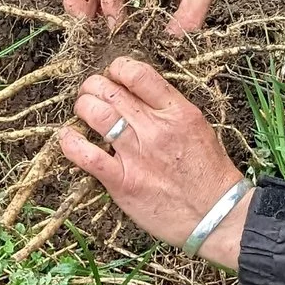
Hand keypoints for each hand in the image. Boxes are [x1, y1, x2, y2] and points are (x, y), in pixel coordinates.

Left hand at [58, 58, 251, 268]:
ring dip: (83, 107)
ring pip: (96, 115)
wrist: (216, 215)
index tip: (113, 75)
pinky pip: (87, 156)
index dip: (118, 68)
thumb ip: (170, 109)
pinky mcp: (123, 182)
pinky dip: (71, 143)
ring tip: (82, 110)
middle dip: (94, 86)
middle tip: (91, 93)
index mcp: (178, 112)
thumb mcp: (198, 128)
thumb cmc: (209, 174)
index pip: (139, 74)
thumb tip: (140, 94)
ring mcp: (137, 155)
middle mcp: (155, 129)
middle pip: (110, 91)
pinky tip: (68, 137)